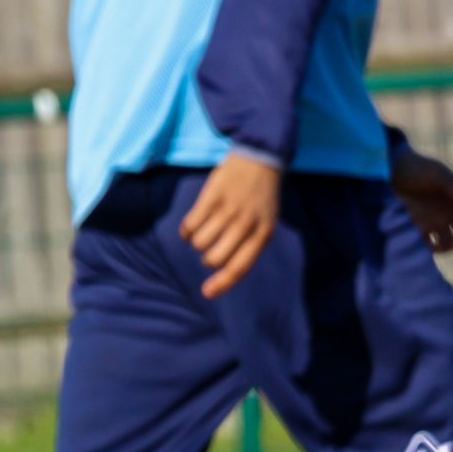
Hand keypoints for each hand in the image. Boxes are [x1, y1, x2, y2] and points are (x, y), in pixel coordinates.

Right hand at [180, 152, 281, 298]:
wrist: (260, 158)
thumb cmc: (260, 196)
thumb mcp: (265, 220)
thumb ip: (249, 243)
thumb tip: (223, 269)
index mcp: (262, 233)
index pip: (240, 266)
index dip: (222, 283)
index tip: (206, 293)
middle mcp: (246, 224)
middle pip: (214, 258)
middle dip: (207, 257)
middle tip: (210, 245)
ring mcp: (228, 210)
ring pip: (199, 242)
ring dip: (196, 241)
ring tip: (203, 230)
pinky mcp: (211, 198)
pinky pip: (190, 225)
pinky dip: (187, 230)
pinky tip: (192, 225)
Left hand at [391, 147, 452, 252]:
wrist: (389, 170)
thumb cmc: (416, 168)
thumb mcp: (435, 173)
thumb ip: (452, 186)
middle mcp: (451, 212)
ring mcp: (436, 221)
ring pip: (450, 241)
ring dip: (447, 248)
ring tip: (436, 248)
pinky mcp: (418, 227)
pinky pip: (428, 243)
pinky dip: (428, 248)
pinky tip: (421, 248)